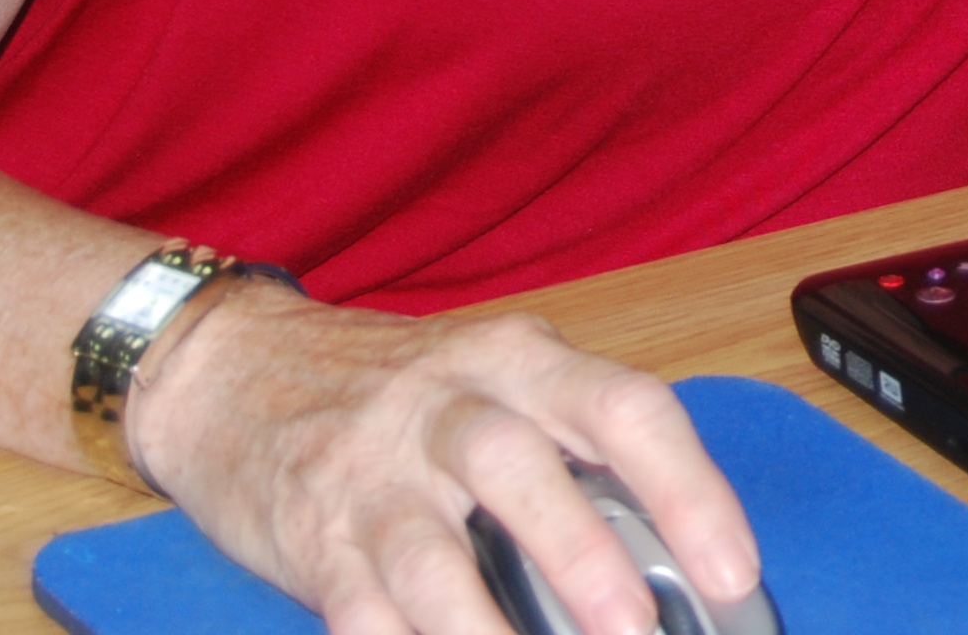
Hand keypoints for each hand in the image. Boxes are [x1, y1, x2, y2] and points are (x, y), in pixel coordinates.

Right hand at [128, 280, 758, 634]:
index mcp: (518, 360)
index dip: (689, 489)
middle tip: (636, 629)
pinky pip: (358, 608)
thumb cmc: (395, 388)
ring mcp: (371, 472)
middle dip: (583, 556)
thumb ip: (575, 446)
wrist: (231, 367)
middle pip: (520, 467)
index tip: (735, 569)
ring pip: (430, 553)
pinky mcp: (310, 535)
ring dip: (484, 625)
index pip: (623, 408)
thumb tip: (680, 555)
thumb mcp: (495, 381)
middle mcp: (446, 404)